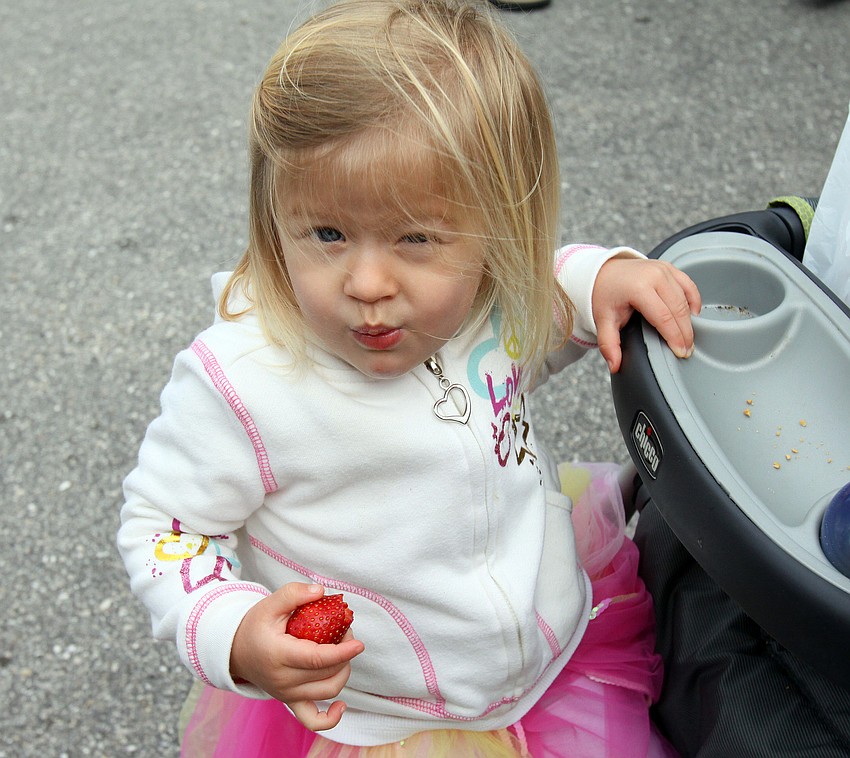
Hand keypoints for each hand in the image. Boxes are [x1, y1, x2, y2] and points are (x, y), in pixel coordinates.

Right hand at [230, 582, 364, 730]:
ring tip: (343, 651)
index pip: (317, 659)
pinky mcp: (290, 702)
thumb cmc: (255, 626)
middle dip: (345, 654)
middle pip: (326, 674)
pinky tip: (341, 705)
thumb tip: (321, 592)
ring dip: (343, 672)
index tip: (358, 643)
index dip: (342, 652)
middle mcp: (283, 680)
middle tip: (345, 631)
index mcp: (278, 655)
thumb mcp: (271, 604)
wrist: (236, 651)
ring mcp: (287, 695)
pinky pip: (312, 720)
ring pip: (326, 692)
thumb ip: (295, 593)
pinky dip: (330, 718)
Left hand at [592, 257, 700, 372]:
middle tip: (687, 350)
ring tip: (688, 338)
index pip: (664, 318)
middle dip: (685, 333)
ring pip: (685, 298)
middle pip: (678, 309)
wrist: (603, 272)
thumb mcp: (604, 320)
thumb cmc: (605, 294)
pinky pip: (688, 285)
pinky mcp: (669, 267)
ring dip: (690, 320)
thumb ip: (609, 344)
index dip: (674, 337)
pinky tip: (692, 316)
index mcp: (638, 288)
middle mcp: (654, 275)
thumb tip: (615, 365)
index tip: (680, 352)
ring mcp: (663, 269)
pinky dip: (693, 301)